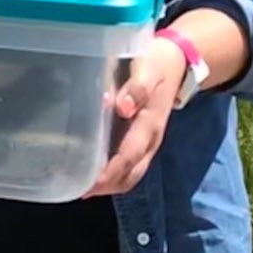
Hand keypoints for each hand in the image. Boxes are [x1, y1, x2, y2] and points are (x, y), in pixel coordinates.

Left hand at [83, 36, 188, 198]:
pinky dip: (114, 176)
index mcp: (150, 124)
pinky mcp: (144, 141)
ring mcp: (149, 143)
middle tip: (76, 190)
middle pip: (131, 174)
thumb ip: (137, 88)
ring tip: (81, 188)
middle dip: (106, 186)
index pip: (128, 157)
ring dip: (109, 185)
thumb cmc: (155, 64)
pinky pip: (131, 166)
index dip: (109, 173)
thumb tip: (123, 107)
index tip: (87, 184)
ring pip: (132, 174)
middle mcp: (151, 140)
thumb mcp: (148, 69)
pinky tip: (94, 174)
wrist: (176, 62)